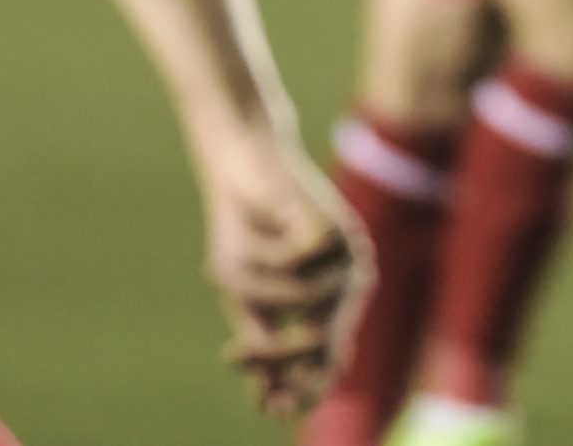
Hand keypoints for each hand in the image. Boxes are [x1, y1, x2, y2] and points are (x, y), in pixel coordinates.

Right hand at [199, 127, 362, 416]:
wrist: (242, 162)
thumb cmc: (244, 229)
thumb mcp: (246, 295)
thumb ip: (262, 341)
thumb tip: (269, 405)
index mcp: (330, 305)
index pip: (328, 363)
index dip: (303, 390)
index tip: (268, 409)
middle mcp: (348, 284)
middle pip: (323, 343)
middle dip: (274, 354)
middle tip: (229, 355)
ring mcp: (349, 255)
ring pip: (303, 300)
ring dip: (254, 289)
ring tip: (223, 267)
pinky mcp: (338, 226)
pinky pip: (294, 261)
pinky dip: (262, 252)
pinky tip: (255, 229)